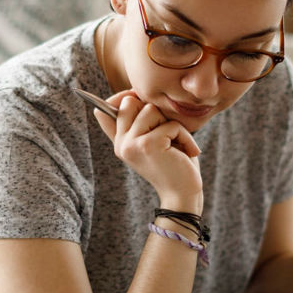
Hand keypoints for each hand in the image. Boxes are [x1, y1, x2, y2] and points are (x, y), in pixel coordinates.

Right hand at [93, 91, 202, 210]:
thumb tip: (114, 102)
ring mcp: (131, 144)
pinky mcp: (148, 145)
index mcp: (119, 142)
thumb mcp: (151, 142)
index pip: (105, 110)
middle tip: (166, 132)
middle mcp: (121, 144)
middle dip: (154, 111)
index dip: (123, 98)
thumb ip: (135, 125)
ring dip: (172, 125)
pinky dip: (184, 136)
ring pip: (151, 109)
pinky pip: (170, 124)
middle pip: (131, 102)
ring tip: (177, 144)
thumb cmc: (173, 165)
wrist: (182, 195)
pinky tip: (187, 152)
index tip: (138, 98)